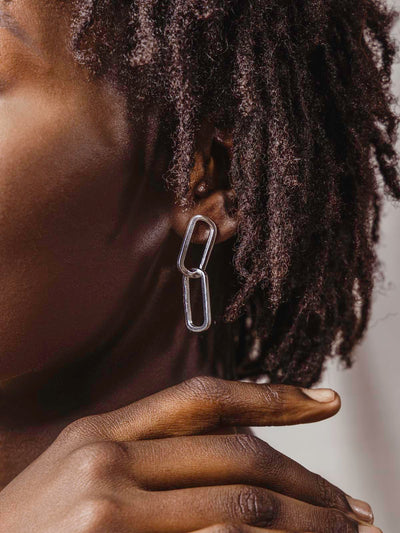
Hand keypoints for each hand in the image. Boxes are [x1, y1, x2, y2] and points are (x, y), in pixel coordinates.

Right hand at [0, 377, 378, 531]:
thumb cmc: (28, 527)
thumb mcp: (81, 470)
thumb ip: (148, 454)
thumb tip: (232, 448)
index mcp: (102, 430)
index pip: (204, 398)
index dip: (270, 394)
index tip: (324, 399)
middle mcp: (106, 457)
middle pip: (235, 454)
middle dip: (305, 480)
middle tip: (350, 506)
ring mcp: (106, 508)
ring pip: (238, 503)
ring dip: (301, 519)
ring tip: (343, 532)